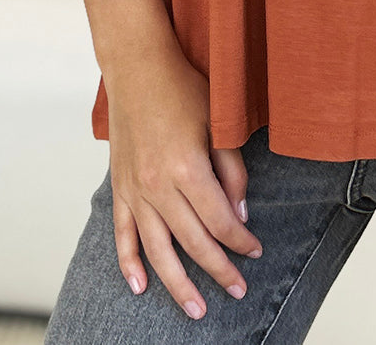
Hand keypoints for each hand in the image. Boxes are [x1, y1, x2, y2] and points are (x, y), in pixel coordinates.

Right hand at [104, 48, 264, 318]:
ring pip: (157, 249)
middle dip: (218, 270)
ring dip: (177, 283)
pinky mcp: (119, 187)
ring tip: (195, 309)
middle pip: (192, 241)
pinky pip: (122, 234)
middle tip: (238, 291)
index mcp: (187, 168)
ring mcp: (134, 189)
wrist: (138, 67)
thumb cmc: (183, 88)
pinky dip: (129, 263)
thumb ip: (232, 170)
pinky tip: (140, 286)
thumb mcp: (219, 122)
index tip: (256, 251)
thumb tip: (239, 214)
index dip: (240, 242)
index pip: (219, 221)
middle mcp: (157, 185)